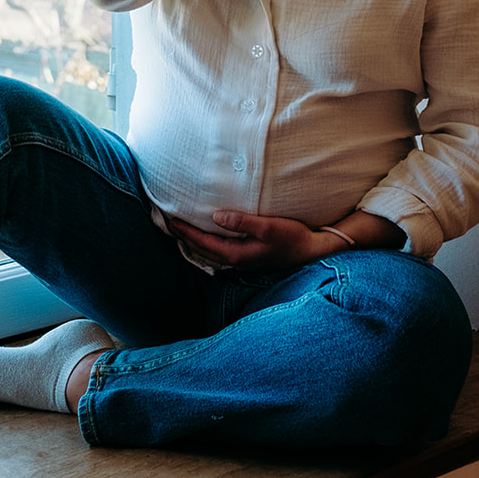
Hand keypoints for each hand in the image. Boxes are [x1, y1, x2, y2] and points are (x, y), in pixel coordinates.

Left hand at [168, 210, 332, 270]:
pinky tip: (206, 234)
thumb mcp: (269, 227)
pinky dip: (207, 241)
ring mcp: (242, 260)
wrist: (312, 251)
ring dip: (194, 239)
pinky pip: (219, 249)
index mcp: (237, 254)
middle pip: (201, 249)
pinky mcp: (248, 255)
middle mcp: (236, 260)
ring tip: (180, 228)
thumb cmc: (293, 237)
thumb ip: (242, 222)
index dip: (184, 231)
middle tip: (166, 221)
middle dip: (184, 236)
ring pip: (209, 250)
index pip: (202, 242)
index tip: (169, 219)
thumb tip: (216, 216)